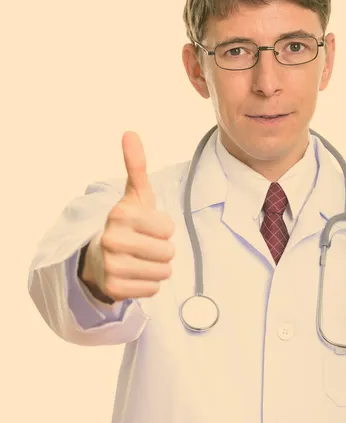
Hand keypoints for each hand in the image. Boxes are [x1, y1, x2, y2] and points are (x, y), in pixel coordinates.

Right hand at [83, 131, 174, 301]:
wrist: (100, 258)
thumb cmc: (127, 224)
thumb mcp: (135, 195)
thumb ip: (136, 165)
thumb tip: (130, 133)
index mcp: (120, 214)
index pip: (168, 227)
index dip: (163, 228)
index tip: (147, 227)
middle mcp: (112, 240)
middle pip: (168, 252)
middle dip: (162, 250)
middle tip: (145, 247)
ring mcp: (111, 266)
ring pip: (163, 271)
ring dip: (158, 268)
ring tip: (141, 260)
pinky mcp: (114, 288)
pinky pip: (153, 289)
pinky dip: (149, 284)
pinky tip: (135, 275)